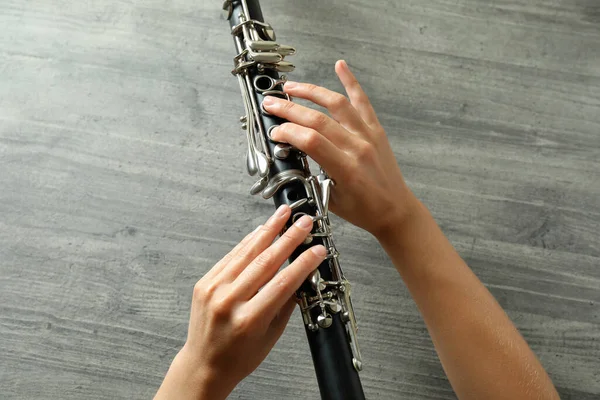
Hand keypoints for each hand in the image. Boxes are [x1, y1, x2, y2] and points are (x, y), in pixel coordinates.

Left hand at [154, 205, 325, 399]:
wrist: (204, 364)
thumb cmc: (239, 356)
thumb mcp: (272, 335)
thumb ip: (286, 303)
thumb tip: (302, 274)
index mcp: (249, 319)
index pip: (283, 283)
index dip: (303, 263)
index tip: (317, 250)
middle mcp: (228, 301)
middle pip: (265, 261)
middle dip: (289, 237)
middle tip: (304, 222)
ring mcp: (213, 290)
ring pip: (246, 253)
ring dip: (268, 230)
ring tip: (283, 214)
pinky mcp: (205, 282)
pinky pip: (230, 256)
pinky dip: (247, 241)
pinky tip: (260, 230)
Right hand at [262, 60, 415, 237]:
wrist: (395, 211)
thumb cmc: (364, 210)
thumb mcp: (330, 200)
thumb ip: (311, 175)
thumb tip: (292, 153)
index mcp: (346, 169)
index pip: (310, 141)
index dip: (288, 132)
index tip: (275, 132)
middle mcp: (358, 148)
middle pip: (318, 120)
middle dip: (289, 109)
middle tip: (271, 104)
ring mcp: (368, 136)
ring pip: (337, 104)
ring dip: (311, 92)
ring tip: (291, 87)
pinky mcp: (375, 130)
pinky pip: (362, 101)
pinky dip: (350, 81)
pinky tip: (340, 66)